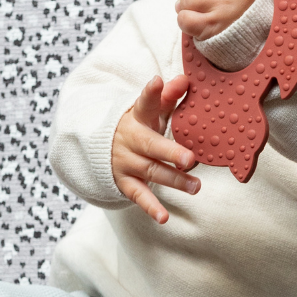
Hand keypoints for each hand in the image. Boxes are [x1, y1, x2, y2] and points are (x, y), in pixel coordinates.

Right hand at [111, 73, 198, 224]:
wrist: (101, 149)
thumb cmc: (138, 128)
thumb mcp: (149, 112)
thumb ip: (167, 97)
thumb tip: (186, 79)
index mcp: (137, 117)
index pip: (144, 103)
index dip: (152, 93)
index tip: (157, 81)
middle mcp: (130, 140)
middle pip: (151, 145)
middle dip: (170, 153)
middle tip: (190, 159)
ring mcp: (126, 162)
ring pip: (151, 171)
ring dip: (174, 180)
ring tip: (196, 187)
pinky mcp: (124, 182)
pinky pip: (139, 195)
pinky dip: (151, 207)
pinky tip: (164, 217)